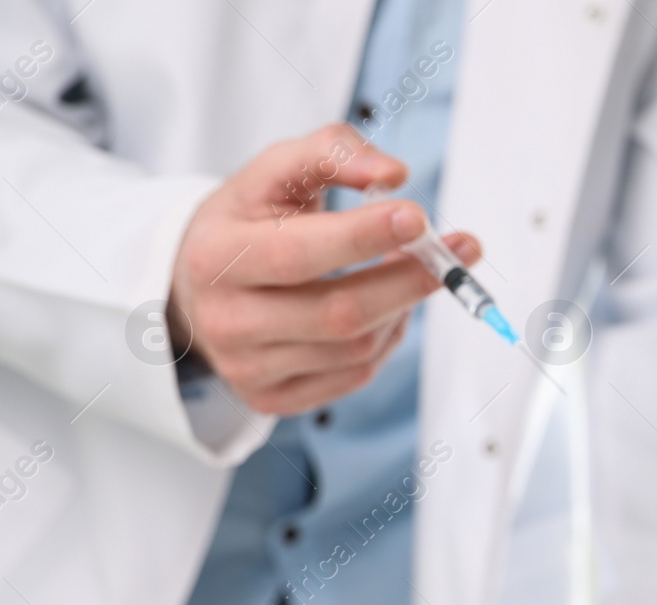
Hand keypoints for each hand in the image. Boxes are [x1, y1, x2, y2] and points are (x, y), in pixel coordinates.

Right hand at [169, 123, 481, 414]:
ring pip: (357, 349)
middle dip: (409, 281)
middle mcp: (226, 321)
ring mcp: (247, 369)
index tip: (419, 217)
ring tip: (411, 270)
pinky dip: (387, 338)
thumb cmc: (248, 222)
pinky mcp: (270, 400)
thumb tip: (394, 173)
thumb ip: (331, 152)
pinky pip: (356, 376)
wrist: (197, 286)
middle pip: (339, 314)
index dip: (363, 238)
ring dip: (401, 307)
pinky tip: (388, 308)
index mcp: (216, 256)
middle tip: (459, 251)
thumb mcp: (274, 172)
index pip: (297, 254)